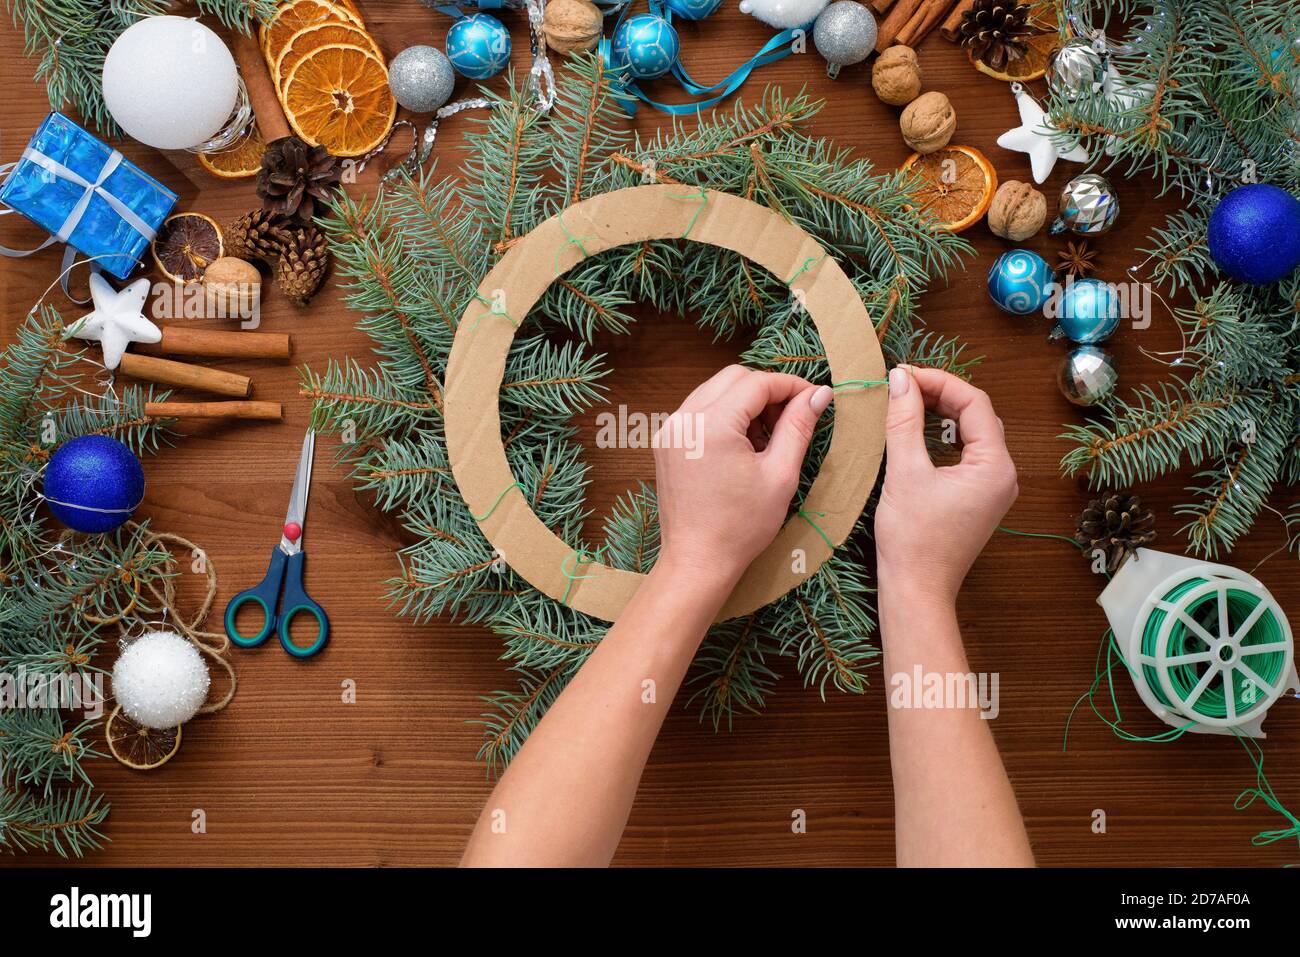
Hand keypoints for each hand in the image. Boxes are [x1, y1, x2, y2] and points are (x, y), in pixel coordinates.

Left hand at [653, 365, 831, 581]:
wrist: (697, 561)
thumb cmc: (741, 527)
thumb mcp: (780, 475)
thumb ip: (798, 427)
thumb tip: (819, 394)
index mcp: (712, 425)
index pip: (758, 383)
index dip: (791, 385)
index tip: (815, 399)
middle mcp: (684, 419)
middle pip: (734, 378)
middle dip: (767, 391)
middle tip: (792, 419)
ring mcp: (670, 430)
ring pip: (715, 391)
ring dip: (746, 403)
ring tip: (767, 438)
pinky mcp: (666, 443)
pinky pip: (699, 411)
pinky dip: (725, 416)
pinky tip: (743, 446)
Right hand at [874, 366, 1017, 607]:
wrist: (916, 589)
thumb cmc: (912, 539)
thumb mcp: (905, 472)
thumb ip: (904, 421)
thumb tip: (900, 379)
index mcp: (995, 466)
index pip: (974, 403)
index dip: (939, 381)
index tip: (903, 374)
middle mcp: (1003, 475)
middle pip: (977, 415)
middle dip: (940, 394)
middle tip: (902, 384)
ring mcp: (993, 488)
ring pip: (972, 433)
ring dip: (941, 413)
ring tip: (907, 401)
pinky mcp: (978, 498)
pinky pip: (966, 454)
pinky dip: (943, 436)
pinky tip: (917, 431)